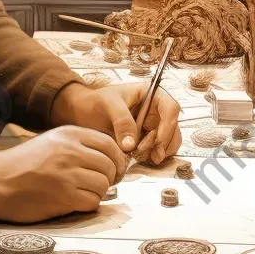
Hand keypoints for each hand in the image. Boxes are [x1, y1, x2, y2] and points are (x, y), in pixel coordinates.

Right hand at [0, 125, 127, 223]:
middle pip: (110, 165)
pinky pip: (93, 201)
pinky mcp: (64, 196)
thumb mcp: (51, 141)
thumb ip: (79, 144)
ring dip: (99, 192)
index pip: (109, 144)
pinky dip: (89, 204)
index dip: (118, 159)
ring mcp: (67, 174)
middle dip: (111, 178)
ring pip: (104, 185)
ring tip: (85, 193)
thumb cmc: (22, 163)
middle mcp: (71, 151)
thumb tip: (110, 158)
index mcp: (69, 134)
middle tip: (103, 184)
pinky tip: (77, 202)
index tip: (115, 169)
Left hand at [50, 81, 181, 164]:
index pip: (171, 108)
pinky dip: (152, 156)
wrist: (81, 113)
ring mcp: (152, 125)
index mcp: (150, 94)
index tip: (158, 140)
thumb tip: (131, 145)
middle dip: (161, 143)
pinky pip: (157, 150)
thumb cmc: (94, 101)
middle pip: (172, 128)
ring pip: (168, 141)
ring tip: (139, 157)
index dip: (169, 125)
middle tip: (142, 153)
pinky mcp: (145, 140)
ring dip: (158, 152)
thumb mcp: (108, 105)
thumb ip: (122, 122)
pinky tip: (140, 159)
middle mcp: (155, 110)